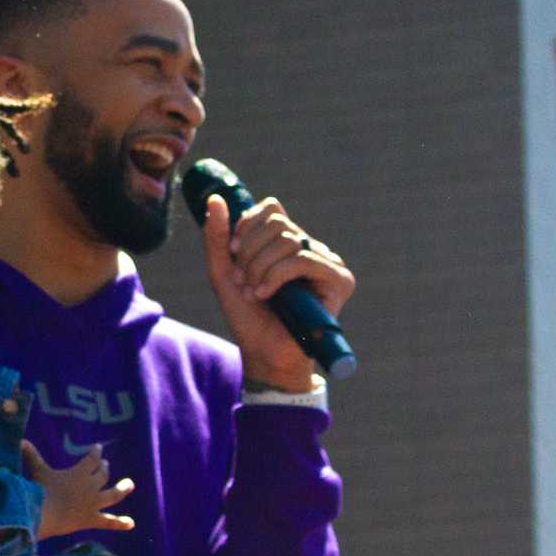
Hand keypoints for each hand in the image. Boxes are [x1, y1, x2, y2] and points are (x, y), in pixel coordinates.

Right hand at [22, 440, 134, 538]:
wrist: (45, 513)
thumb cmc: (41, 489)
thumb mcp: (37, 471)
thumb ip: (32, 456)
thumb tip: (22, 441)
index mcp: (79, 473)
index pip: (91, 459)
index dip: (95, 453)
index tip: (98, 448)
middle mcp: (90, 486)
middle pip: (102, 475)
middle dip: (104, 469)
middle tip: (106, 465)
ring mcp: (93, 504)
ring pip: (112, 494)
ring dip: (122, 489)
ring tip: (130, 484)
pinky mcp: (91, 519)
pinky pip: (108, 522)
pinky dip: (120, 523)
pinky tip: (131, 524)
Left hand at [198, 194, 353, 393]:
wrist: (264, 355)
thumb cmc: (247, 317)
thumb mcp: (223, 273)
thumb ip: (217, 237)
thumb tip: (215, 199)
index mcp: (288, 243)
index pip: (272, 210)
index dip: (247, 227)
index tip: (233, 254)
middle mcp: (311, 248)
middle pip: (277, 223)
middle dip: (250, 252)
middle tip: (243, 282)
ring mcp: (328, 263)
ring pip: (288, 240)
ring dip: (260, 268)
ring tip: (254, 293)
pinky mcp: (340, 280)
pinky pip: (303, 260)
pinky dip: (277, 276)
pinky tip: (266, 295)